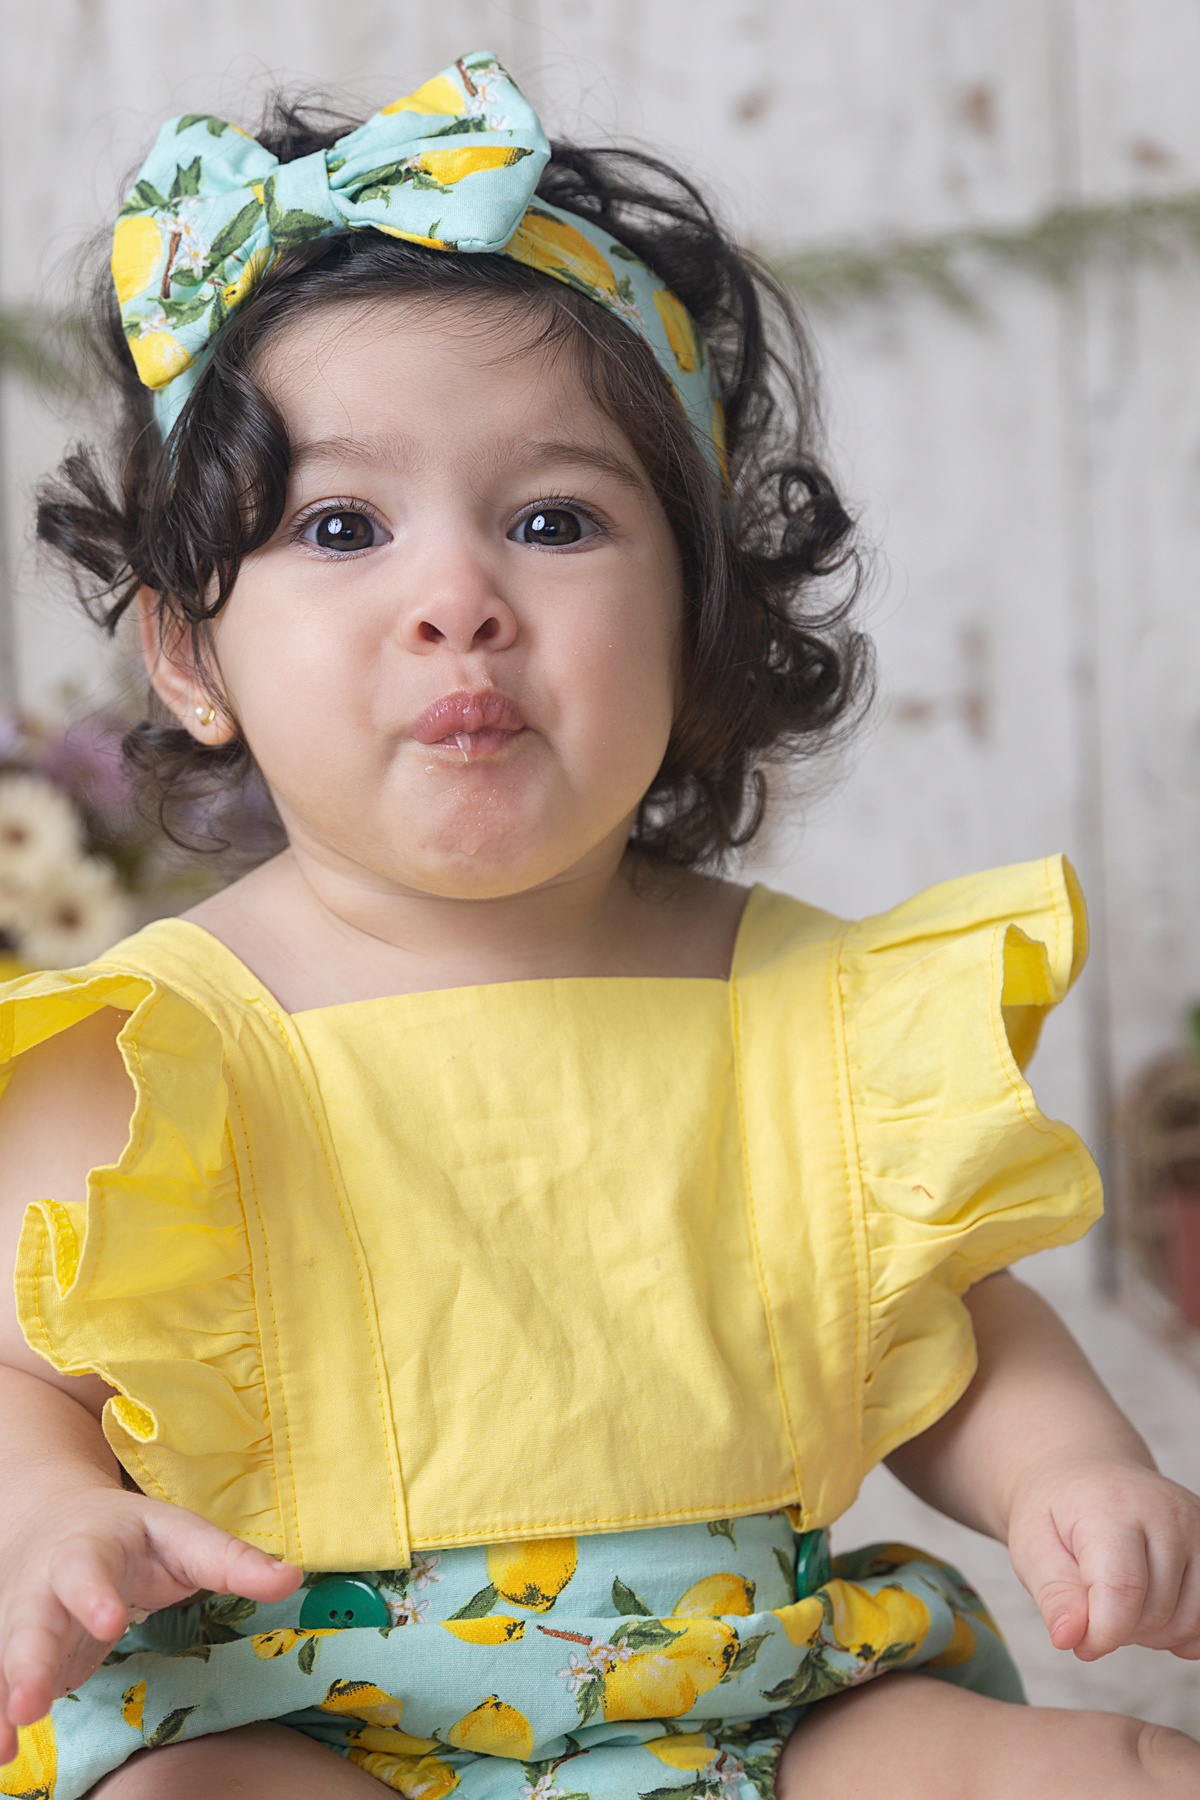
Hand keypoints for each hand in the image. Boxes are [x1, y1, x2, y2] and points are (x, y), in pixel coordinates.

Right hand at [0, 1484, 300, 1760]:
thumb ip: (230, 1560)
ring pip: (7, 1659)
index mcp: (89, 1548)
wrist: (55, 1522)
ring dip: (6, 1698)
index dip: (95, 1594)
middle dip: (29, 1660)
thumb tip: (291, 1579)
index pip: (88, 1567)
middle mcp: (43, 1587)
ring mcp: (23, 1625)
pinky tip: (1, 1756)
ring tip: (4, 1746)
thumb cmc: (132, 1536)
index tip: (108, 1622)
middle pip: (30, 1621)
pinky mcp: (17, 1658)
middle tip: (29, 1702)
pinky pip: (1, 1686)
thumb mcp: (181, 1535)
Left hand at [1007, 1452, 1199, 1660]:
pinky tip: (1151, 1611)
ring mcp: (1197, 1528)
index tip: (1081, 1643)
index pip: (1122, 1589)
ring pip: (1190, 1622)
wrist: (1086, 1474)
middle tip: (1094, 1608)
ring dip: (1153, 1634)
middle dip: (1121, 1630)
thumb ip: (1053, 1593)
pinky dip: (1183, 1632)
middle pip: (1156, 1612)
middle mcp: (1165, 1513)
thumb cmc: (1057, 1512)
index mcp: (1112, 1507)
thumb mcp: (1032, 1545)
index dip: (1102, 1633)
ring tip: (1119, 1605)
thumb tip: (1069, 1638)